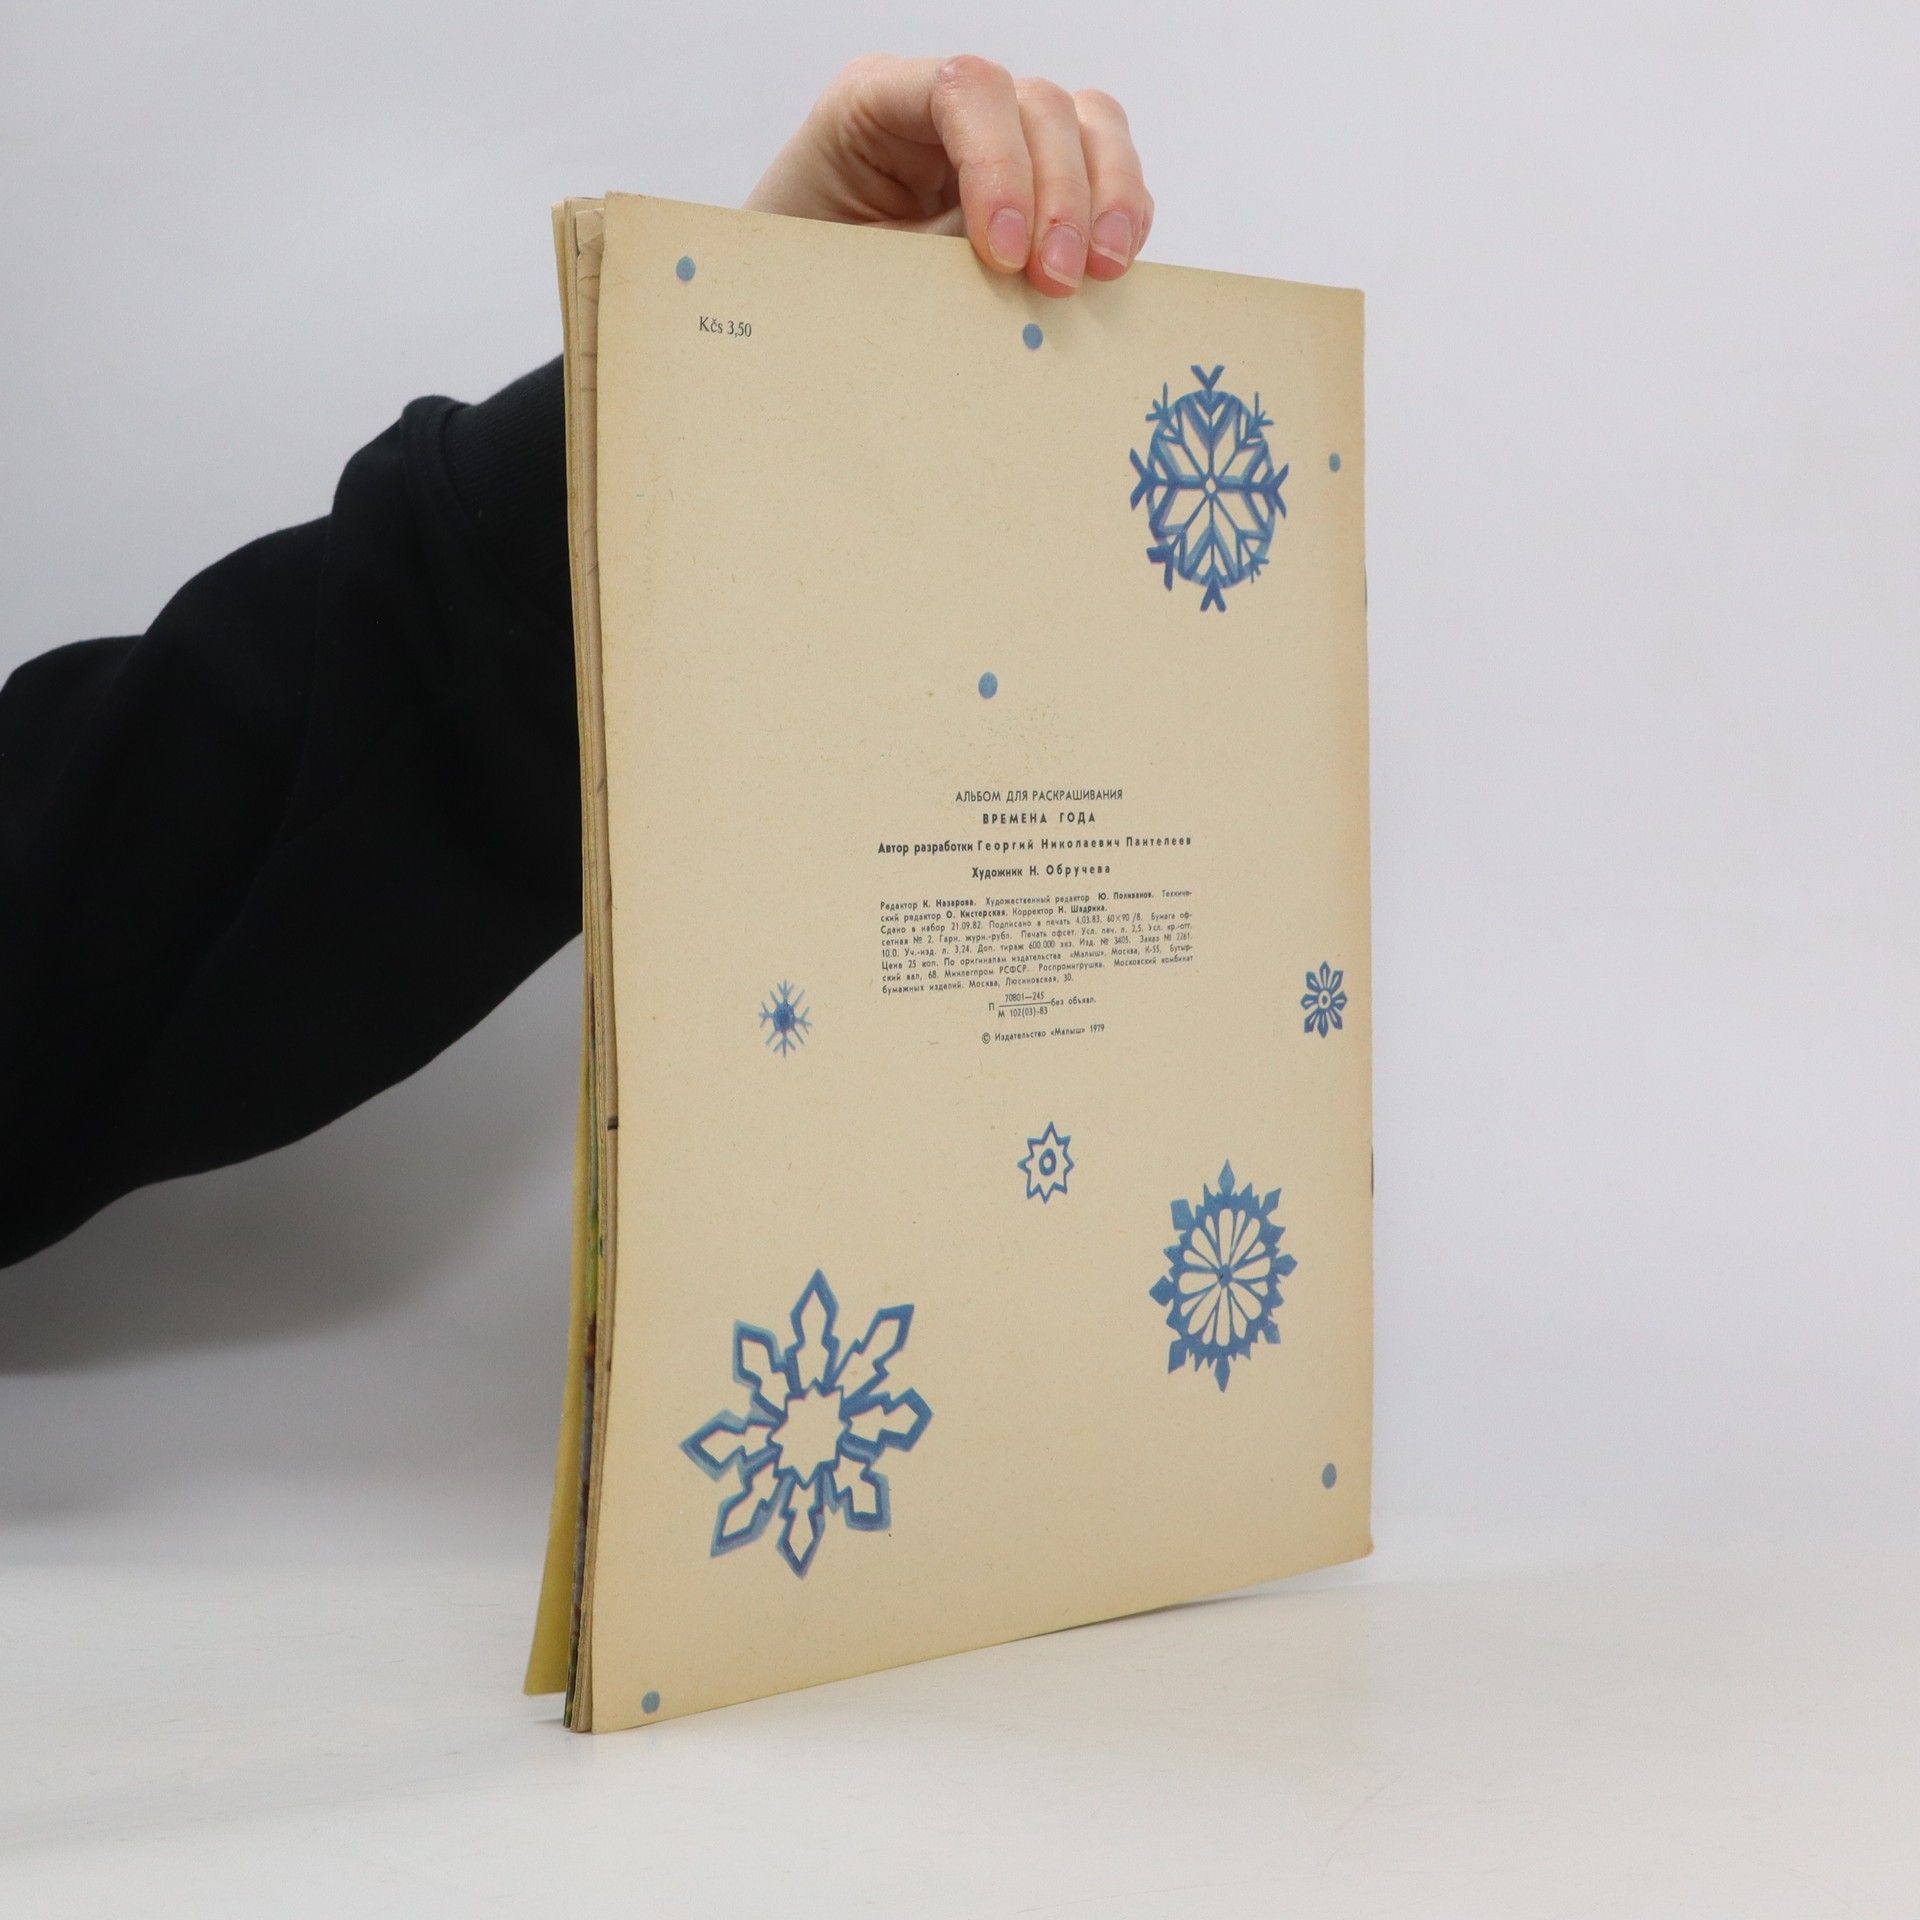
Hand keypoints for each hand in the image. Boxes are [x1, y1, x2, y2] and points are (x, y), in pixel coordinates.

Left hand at [745, 55, 1152, 297]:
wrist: (801, 312)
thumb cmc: (810, 286)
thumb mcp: (854, 274)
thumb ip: (926, 262)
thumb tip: (1013, 282)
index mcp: (878, 103)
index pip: (962, 90)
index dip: (998, 164)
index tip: (1001, 253)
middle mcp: (947, 109)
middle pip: (1038, 105)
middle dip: (1061, 196)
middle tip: (1054, 283)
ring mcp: (1001, 140)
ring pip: (1087, 125)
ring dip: (1107, 199)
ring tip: (1100, 274)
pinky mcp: (1039, 185)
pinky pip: (1104, 172)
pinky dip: (1119, 213)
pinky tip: (1111, 268)